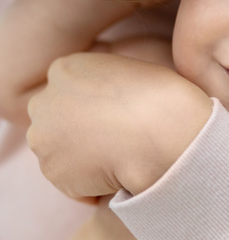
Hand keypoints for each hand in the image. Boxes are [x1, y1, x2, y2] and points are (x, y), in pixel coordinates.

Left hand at [27, 53, 210, 198]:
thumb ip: (103, 84)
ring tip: (120, 155)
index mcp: (65, 69)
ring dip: (85, 159)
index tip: (117, 112)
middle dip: (78, 132)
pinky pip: (73, 183)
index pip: (69, 91)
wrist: (161, 131)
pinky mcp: (53, 172)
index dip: (95, 105)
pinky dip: (93, 184)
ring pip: (61, 153)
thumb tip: (101, 106)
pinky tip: (117, 172)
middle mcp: (44, 102)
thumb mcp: (128, 71)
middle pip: (56, 122)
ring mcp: (43, 139)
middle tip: (116, 137)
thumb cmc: (159, 97)